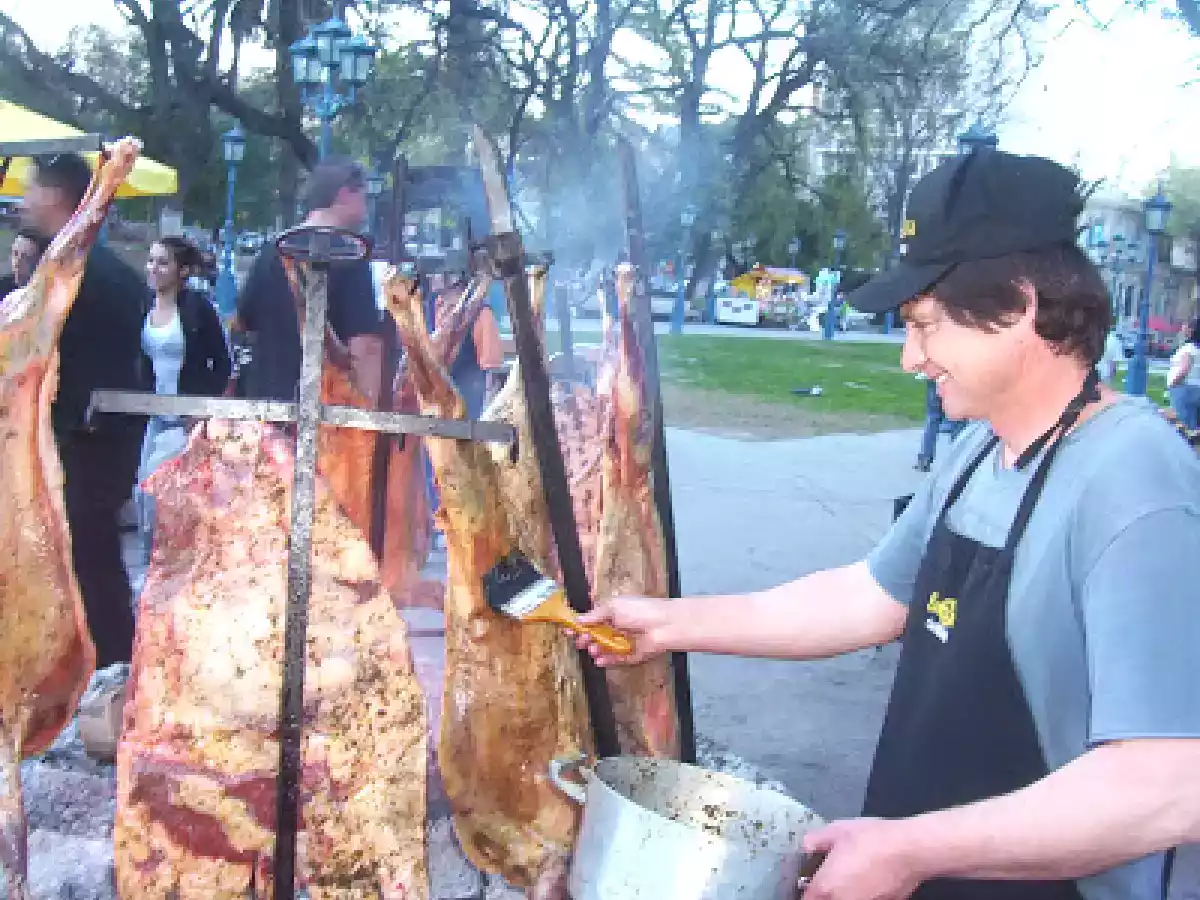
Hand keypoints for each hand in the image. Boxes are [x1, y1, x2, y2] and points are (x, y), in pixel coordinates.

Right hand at [569, 596, 674, 666]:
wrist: (664, 626)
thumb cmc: (638, 611)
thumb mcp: (613, 607)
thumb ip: (595, 615)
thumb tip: (579, 619)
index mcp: (614, 612)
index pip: (594, 619)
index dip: (581, 624)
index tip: (569, 629)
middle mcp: (619, 627)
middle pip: (598, 635)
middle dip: (587, 638)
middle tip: (580, 642)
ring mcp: (626, 642)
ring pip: (607, 648)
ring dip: (597, 650)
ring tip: (592, 651)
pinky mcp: (633, 655)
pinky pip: (618, 659)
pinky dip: (608, 660)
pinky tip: (599, 661)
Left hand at [801, 818, 926, 899]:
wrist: (910, 850)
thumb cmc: (871, 838)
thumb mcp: (838, 830)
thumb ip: (816, 840)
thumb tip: (806, 846)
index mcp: (826, 887)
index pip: (807, 899)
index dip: (808, 890)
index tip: (810, 882)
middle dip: (825, 893)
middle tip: (829, 880)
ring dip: (844, 894)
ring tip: (850, 879)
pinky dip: (863, 895)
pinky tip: (868, 882)